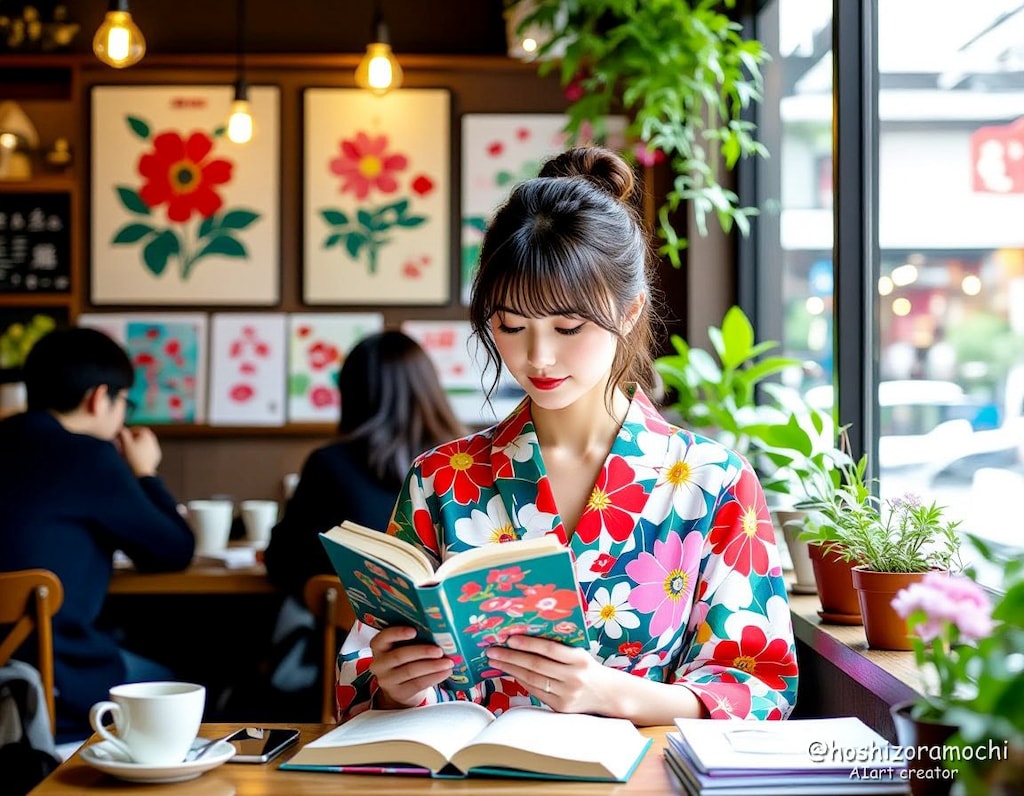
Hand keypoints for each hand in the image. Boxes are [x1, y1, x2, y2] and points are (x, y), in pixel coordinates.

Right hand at [119, 426, 161, 477]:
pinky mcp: (156, 457)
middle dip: (133, 439)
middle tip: (125, 444)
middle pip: (142, 437)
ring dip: (137, 446)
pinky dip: (141, 453)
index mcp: (148, 435)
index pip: (139, 429)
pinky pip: (148, 453)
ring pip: (145, 445)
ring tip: (128, 452)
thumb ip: (123, 434)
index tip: (123, 435)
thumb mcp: (125, 444)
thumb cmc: (134, 458)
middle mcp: (154, 441)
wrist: (142, 472)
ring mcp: (156, 449)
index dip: (130, 431)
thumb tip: (121, 429)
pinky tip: (134, 458)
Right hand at [368, 626, 453, 708]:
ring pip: (410, 671)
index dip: (398, 633)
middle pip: (399, 656)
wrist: (402, 688)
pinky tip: (445, 672)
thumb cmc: (406, 660)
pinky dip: (434, 677)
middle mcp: (379, 663)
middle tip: (439, 650)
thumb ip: (413, 640)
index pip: (383, 638)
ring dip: (432, 666)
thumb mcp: (403, 648)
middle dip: (422, 652)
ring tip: (447, 662)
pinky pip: (418, 684)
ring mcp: (387, 680)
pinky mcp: (399, 693)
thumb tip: (438, 632)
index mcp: (379, 646)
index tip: (414, 630)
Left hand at [484, 635, 616, 713]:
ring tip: (495, 661)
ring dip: (511, 670)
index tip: (509, 638)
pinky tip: (511, 673)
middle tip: (492, 651)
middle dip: (510, 657)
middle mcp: (574, 678)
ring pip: (532, 680)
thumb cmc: (589, 668)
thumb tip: (526, 639)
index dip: (528, 643)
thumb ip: (559, 648)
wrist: (609, 695)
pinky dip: (521, 681)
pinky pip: (536, 692)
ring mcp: (567, 695)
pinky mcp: (561, 708)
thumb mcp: (580, 654)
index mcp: (580, 659)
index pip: (549, 649)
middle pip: (536, 666)